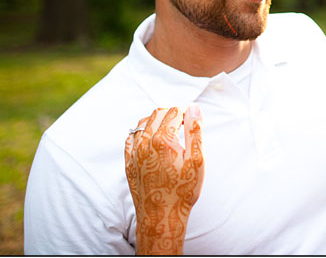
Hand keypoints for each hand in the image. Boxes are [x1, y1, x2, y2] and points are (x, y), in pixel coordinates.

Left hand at [125, 105, 203, 254]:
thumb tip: (194, 108)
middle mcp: (145, 142)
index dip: (186, 112)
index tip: (192, 119)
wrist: (162, 216)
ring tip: (169, 131)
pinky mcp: (128, 162)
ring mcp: (134, 152)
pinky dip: (141, 133)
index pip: (174, 112)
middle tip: (183, 124)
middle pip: (158, 114)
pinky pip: (131, 138)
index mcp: (163, 139)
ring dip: (156, 121)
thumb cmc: (183, 190)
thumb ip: (195, 131)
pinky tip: (150, 139)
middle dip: (171, 114)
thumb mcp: (197, 160)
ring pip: (142, 123)